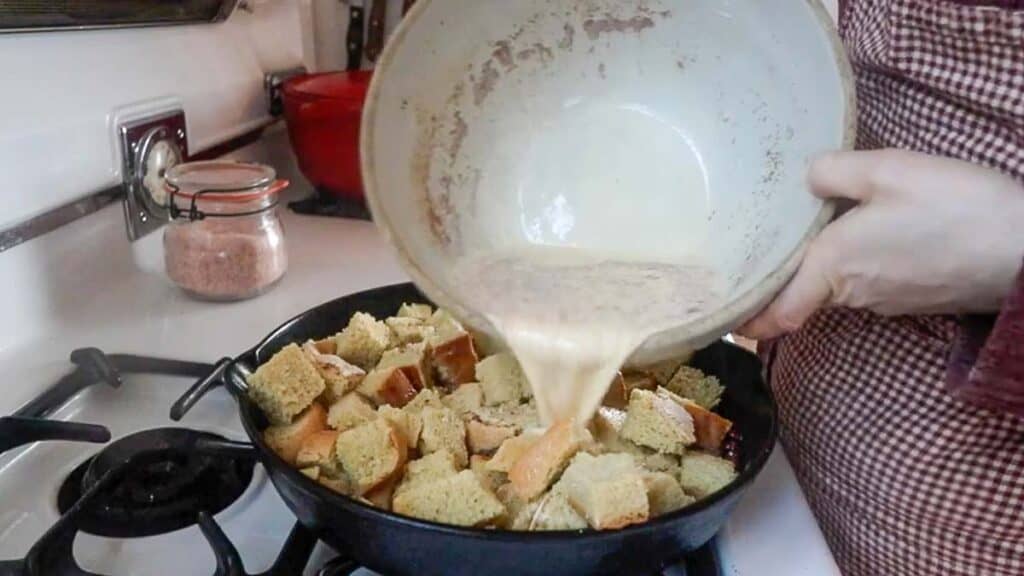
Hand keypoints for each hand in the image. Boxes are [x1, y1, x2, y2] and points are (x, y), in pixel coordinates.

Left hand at [739, 149, 1023, 340]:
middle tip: (756, 259)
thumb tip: (805, 176)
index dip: (749, 320)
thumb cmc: (955, 207)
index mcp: (833, 266)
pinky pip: (869, 286)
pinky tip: (864, 240)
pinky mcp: (914, 298)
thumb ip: (837, 172)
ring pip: (838, 289)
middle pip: (804, 295)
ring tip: (805, 240)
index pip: (778, 313)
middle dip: (780, 282)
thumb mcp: (890, 171)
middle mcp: (852, 293)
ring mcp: (886, 301)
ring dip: (819, 272)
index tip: (726, 318)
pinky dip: (855, 270)